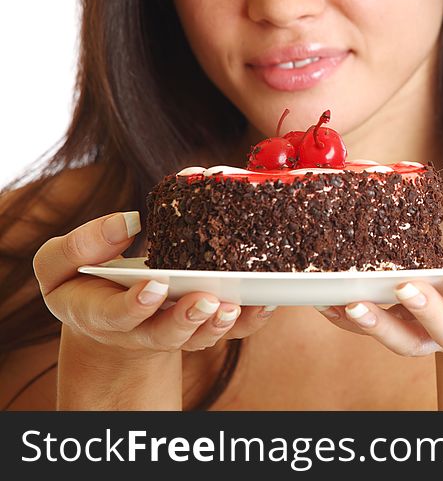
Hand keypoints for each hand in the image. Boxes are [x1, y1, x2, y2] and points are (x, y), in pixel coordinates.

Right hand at [34, 211, 275, 354]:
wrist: (106, 314)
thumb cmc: (83, 282)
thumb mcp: (59, 264)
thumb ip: (81, 245)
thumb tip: (127, 222)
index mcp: (100, 315)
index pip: (117, 315)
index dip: (136, 304)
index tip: (155, 284)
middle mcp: (140, 331)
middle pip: (164, 334)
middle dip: (187, 319)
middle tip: (207, 300)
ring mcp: (174, 332)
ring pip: (199, 337)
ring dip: (220, 323)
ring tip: (234, 305)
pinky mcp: (201, 327)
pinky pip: (229, 331)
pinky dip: (248, 321)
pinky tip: (265, 304)